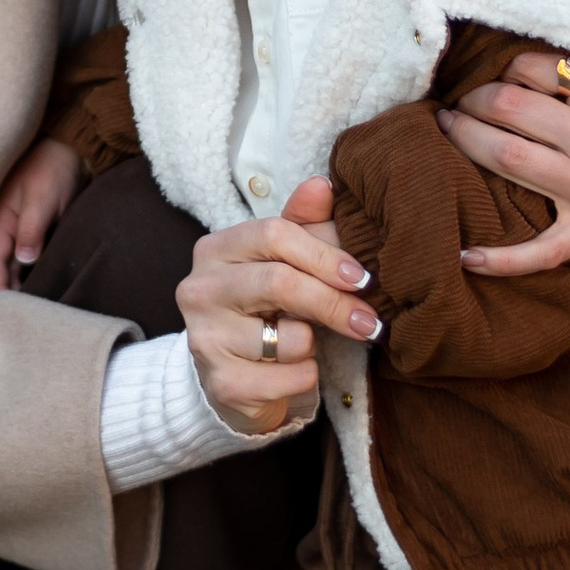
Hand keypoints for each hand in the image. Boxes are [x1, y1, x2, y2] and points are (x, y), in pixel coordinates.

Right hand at [0, 135, 85, 294]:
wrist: (71, 148)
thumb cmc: (53, 169)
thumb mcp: (41, 199)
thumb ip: (30, 230)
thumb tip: (23, 261)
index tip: (5, 309)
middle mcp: (4, 227)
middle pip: (0, 266)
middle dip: (7, 289)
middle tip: (22, 315)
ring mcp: (18, 227)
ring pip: (13, 262)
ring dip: (19, 280)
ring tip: (32, 305)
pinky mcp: (33, 228)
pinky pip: (26, 254)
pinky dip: (30, 269)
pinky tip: (40, 281)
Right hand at [177, 177, 381, 436]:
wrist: (234, 380)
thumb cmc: (264, 311)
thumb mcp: (283, 264)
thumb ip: (304, 225)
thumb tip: (322, 186)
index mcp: (215, 250)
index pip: (273, 234)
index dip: (324, 254)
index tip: (362, 278)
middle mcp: (199, 290)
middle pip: (280, 282)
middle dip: (333, 302)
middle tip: (369, 321)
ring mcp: (205, 338)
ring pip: (289, 337)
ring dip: (313, 344)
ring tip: (305, 344)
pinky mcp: (221, 384)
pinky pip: (289, 378)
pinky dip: (305, 378)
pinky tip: (292, 373)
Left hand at [438, 25, 569, 281]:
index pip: (537, 68)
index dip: (509, 63)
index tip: (501, 67)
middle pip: (509, 109)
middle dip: (474, 97)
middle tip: (461, 95)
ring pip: (506, 161)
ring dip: (464, 142)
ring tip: (445, 128)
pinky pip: (538, 252)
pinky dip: (500, 259)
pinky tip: (465, 256)